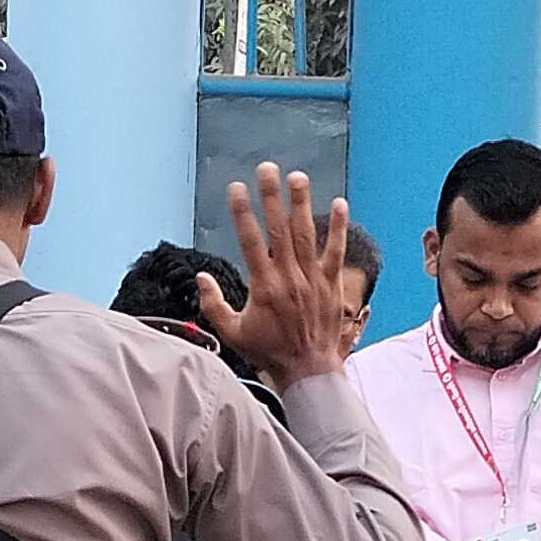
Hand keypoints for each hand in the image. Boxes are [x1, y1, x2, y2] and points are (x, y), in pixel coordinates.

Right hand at [204, 163, 361, 383]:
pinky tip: (340, 203)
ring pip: (306, 235)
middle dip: (272, 197)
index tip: (236, 188)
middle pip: (279, 230)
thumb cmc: (268, 353)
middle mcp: (289, 278)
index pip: (251, 241)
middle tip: (267, 169)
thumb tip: (200, 278)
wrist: (307, 371)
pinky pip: (336, 252)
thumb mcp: (232, 333)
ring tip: (297, 177)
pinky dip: (339, 228)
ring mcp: (312, 280)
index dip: (243, 213)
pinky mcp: (331, 285)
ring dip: (301, 204)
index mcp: (264, 287)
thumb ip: (214, 304)